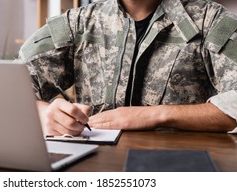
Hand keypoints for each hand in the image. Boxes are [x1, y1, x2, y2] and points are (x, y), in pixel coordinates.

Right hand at [37, 99, 91, 135]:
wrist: (44, 114)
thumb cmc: (60, 110)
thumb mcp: (71, 104)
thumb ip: (82, 108)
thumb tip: (87, 113)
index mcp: (58, 103)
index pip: (73, 110)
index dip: (82, 116)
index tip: (86, 119)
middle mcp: (52, 112)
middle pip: (70, 123)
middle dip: (80, 126)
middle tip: (82, 126)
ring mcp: (49, 123)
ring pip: (68, 131)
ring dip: (76, 132)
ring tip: (77, 129)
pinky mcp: (49, 132)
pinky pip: (63, 136)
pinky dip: (70, 135)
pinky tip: (70, 131)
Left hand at [89, 104, 236, 131]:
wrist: (158, 114)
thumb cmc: (146, 116)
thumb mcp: (132, 115)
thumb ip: (122, 117)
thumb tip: (113, 121)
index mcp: (119, 111)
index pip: (102, 115)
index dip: (93, 119)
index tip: (84, 122)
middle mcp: (118, 111)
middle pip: (100, 116)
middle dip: (89, 121)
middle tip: (78, 124)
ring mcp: (121, 116)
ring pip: (102, 119)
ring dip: (93, 123)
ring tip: (83, 126)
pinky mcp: (124, 121)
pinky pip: (109, 123)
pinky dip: (101, 125)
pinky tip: (95, 127)